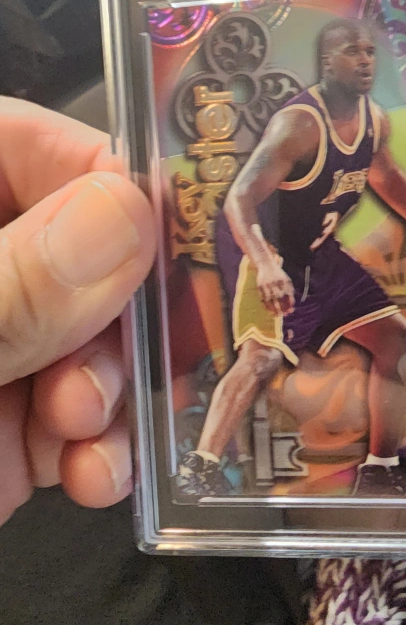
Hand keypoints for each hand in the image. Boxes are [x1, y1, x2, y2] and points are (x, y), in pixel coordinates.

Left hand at [0, 98, 155, 527]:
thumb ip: (0, 288)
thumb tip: (129, 215)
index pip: (27, 147)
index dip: (107, 184)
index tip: (169, 247)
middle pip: (82, 254)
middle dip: (113, 319)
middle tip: (114, 376)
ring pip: (91, 343)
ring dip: (113, 394)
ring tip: (95, 444)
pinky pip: (73, 422)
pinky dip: (98, 450)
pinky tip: (99, 478)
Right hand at [256, 259, 294, 315]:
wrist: (265, 264)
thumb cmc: (278, 274)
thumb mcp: (286, 279)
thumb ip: (290, 290)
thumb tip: (292, 304)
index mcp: (284, 281)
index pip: (288, 294)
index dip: (290, 303)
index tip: (291, 311)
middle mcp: (275, 283)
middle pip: (279, 298)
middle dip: (282, 308)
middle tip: (284, 315)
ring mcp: (267, 285)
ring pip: (270, 299)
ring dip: (274, 309)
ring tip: (277, 315)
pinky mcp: (260, 287)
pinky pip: (263, 298)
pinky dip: (266, 306)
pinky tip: (270, 311)